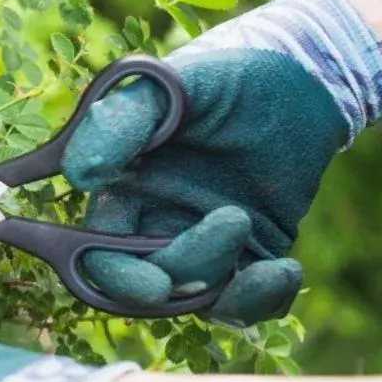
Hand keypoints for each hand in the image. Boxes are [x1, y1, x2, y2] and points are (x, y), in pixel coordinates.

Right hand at [63, 0, 381, 326]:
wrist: (304, 80)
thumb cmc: (227, 78)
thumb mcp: (171, 88)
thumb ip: (120, 123)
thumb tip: (77, 176)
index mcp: (122, 192)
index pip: (100, 253)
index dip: (120, 277)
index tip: (156, 285)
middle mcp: (154, 224)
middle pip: (151, 281)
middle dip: (188, 271)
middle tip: (233, 223)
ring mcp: (203, 244)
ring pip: (198, 299)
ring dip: (233, 292)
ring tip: (275, 262)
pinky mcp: (250, 256)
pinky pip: (246, 302)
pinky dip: (265, 300)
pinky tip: (289, 270)